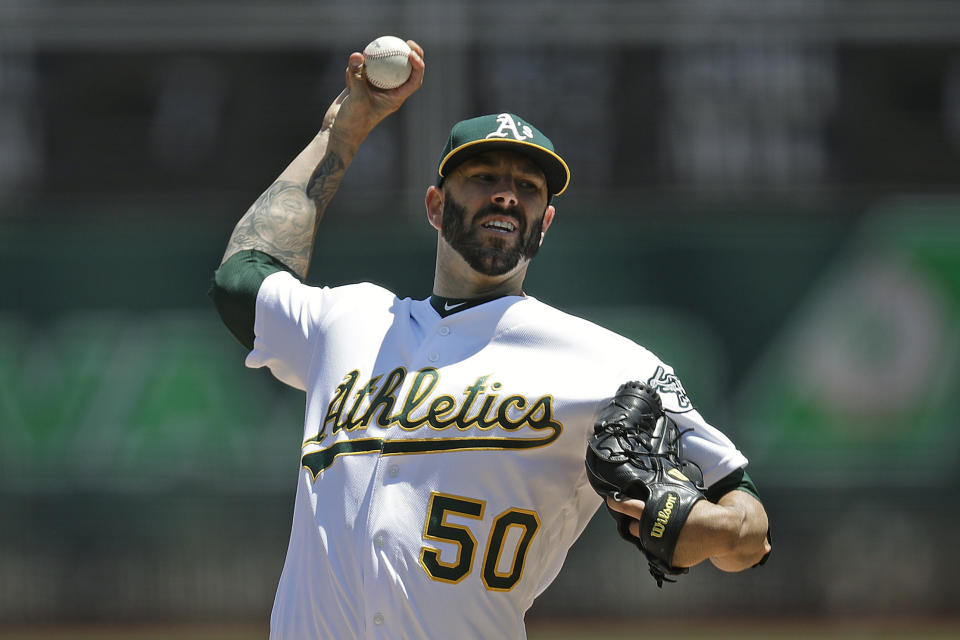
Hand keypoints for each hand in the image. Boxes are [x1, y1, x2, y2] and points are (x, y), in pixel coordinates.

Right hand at [324, 40, 424, 148]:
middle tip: (405, 41)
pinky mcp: (360, 84)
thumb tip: (358, 55)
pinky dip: (353, 70)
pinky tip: (347, 76)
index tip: (411, 53)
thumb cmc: (353, 122)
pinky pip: (360, 70)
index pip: (413, 81)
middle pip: (403, 70)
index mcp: (395, 97)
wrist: (337, 131)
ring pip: (379, 66)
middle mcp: (388, 91)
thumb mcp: (356, 98)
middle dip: (408, 54)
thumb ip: (357, 76)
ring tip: (369, 50)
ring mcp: (374, 87)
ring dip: (373, 59)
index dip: (418, 66)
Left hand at [607, 492, 769, 570]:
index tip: (611, 500)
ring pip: (643, 540)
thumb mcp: (680, 493)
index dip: (617, 503)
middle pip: (631, 527)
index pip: (627, 506)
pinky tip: (669, 537)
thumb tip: (646, 479)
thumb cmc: (700, 508)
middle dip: (632, 522)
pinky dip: (660, 545)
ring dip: (644, 534)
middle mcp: (655, 530)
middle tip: (636, 517)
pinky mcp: (669, 559)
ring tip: (656, 527)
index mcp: (655, 511)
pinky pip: (658, 551)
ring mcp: (661, 547)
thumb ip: (662, 490)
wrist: (721, 531)